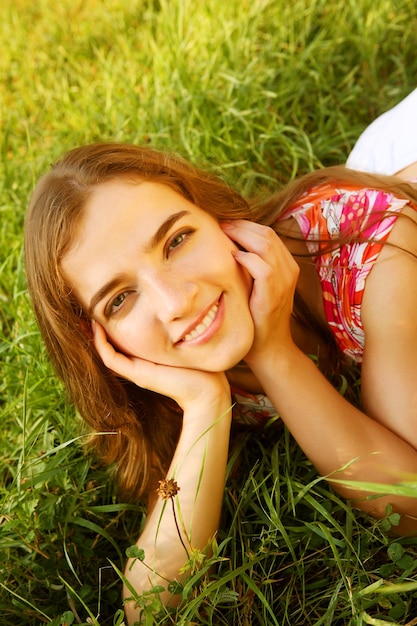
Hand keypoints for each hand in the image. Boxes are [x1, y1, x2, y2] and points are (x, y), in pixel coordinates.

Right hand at [92, 321, 229, 410]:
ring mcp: (136, 371)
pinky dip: (102, 345)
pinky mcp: (138, 375)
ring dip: (95, 336)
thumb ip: (176, 333)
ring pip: (106, 353)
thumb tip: (177, 312)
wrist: (207, 390)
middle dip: (97, 331)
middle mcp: (138, 365)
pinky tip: (97, 329)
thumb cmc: (201, 367)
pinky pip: (111, 359)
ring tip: (87, 318)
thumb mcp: (183, 344)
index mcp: (147, 358)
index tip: (103, 309)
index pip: (121, 342)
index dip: (110, 328)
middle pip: (110, 347)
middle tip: (86, 312)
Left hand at [221, 220, 298, 366]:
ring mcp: (284, 282)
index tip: (225, 224)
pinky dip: (247, 259)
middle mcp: (289, 270)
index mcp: (287, 265)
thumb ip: (251, 266)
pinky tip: (232, 258)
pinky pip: (263, 268)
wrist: (268, 347)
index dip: (246, 225)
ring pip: (266, 245)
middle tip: (220, 225)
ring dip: (241, 236)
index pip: (268, 233)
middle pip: (267, 234)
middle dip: (241, 226)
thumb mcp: (257, 286)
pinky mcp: (273, 296)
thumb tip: (228, 245)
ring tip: (222, 235)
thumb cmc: (257, 316)